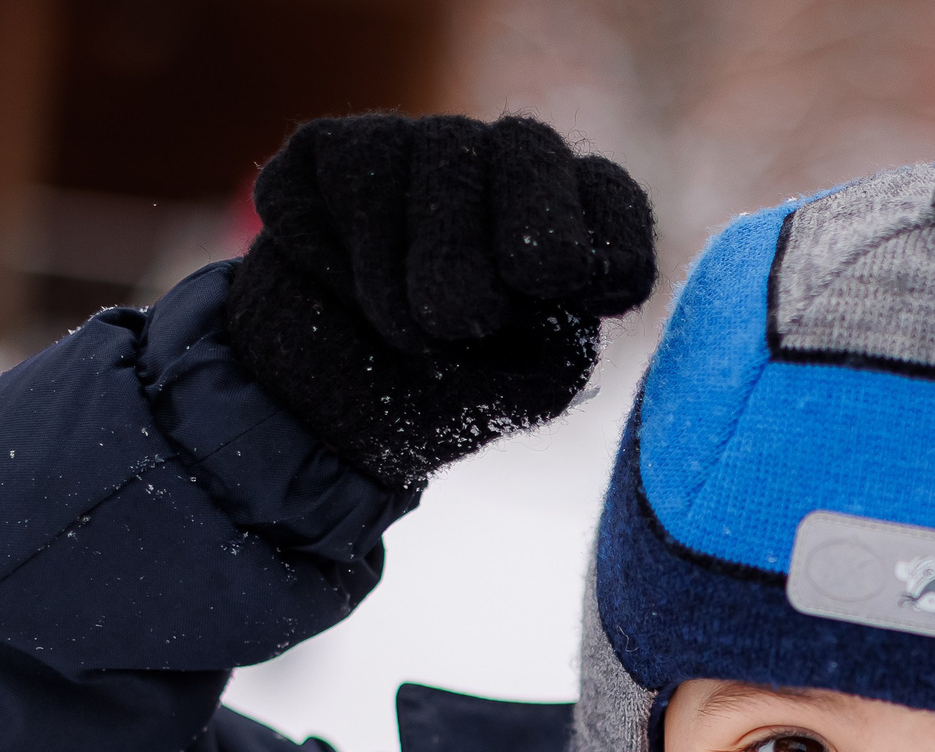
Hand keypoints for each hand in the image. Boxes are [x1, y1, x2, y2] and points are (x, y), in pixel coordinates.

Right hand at [224, 113, 656, 487]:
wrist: (325, 421)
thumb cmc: (441, 396)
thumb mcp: (529, 380)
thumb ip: (568, 321)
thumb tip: (554, 253)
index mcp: (558, 222)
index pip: (609, 197)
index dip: (608, 238)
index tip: (585, 292)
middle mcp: (488, 166)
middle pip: (530, 149)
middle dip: (528, 230)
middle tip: (497, 303)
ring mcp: (409, 148)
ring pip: (440, 158)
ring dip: (432, 277)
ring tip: (418, 337)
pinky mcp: (326, 151)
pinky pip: (355, 176)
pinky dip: (363, 265)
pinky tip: (357, 303)